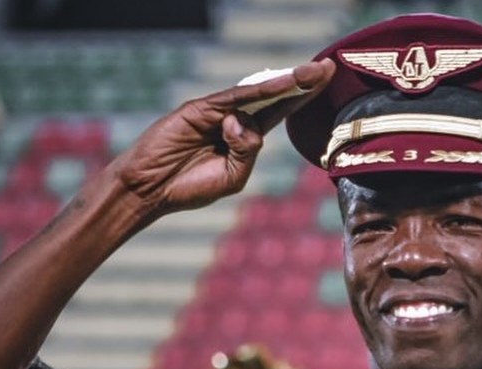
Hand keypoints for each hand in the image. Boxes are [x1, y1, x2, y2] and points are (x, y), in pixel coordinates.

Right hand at [111, 59, 334, 217]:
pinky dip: (252, 93)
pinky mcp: (197, 110)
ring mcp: (216, 111)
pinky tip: (275, 87)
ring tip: (309, 74)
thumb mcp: (232, 177)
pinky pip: (230, 99)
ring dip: (283, 82)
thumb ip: (247, 152)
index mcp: (247, 136)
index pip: (282, 110)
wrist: (153, 189)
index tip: (329, 79)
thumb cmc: (191, 186)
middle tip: (328, 67)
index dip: (305, 96)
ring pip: (256, 93)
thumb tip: (242, 121)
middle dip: (302, 81)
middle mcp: (235, 118)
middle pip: (274, 95)